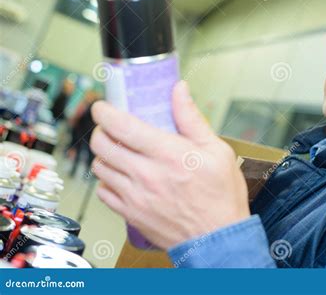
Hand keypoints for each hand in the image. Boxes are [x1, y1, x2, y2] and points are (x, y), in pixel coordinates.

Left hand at [90, 80, 249, 248]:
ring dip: (104, 154)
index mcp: (168, 154)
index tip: (103, 107)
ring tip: (118, 151)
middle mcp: (146, 175)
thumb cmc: (221, 197)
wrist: (218, 239)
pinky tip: (122, 177)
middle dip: (101, 129)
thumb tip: (179, 90)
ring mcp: (135, 196)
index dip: (104, 111)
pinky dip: (107, 180)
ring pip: (99, 167)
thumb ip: (192, 118)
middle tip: (111, 127)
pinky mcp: (131, 214)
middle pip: (102, 144)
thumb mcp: (217, 150)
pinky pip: (103, 193)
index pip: (121, 125)